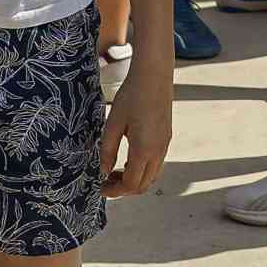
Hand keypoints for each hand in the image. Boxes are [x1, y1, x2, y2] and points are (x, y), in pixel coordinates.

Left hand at [105, 68, 171, 195]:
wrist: (154, 74)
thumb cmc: (132, 95)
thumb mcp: (113, 123)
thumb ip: (107, 150)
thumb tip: (102, 171)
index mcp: (144, 150)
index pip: (130, 184)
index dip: (114, 191)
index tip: (100, 188)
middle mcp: (158, 151)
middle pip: (143, 185)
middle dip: (124, 189)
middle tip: (106, 181)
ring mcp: (165, 144)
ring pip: (152, 176)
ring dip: (135, 180)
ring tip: (115, 171)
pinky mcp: (166, 137)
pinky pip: (156, 163)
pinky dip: (142, 169)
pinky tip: (128, 158)